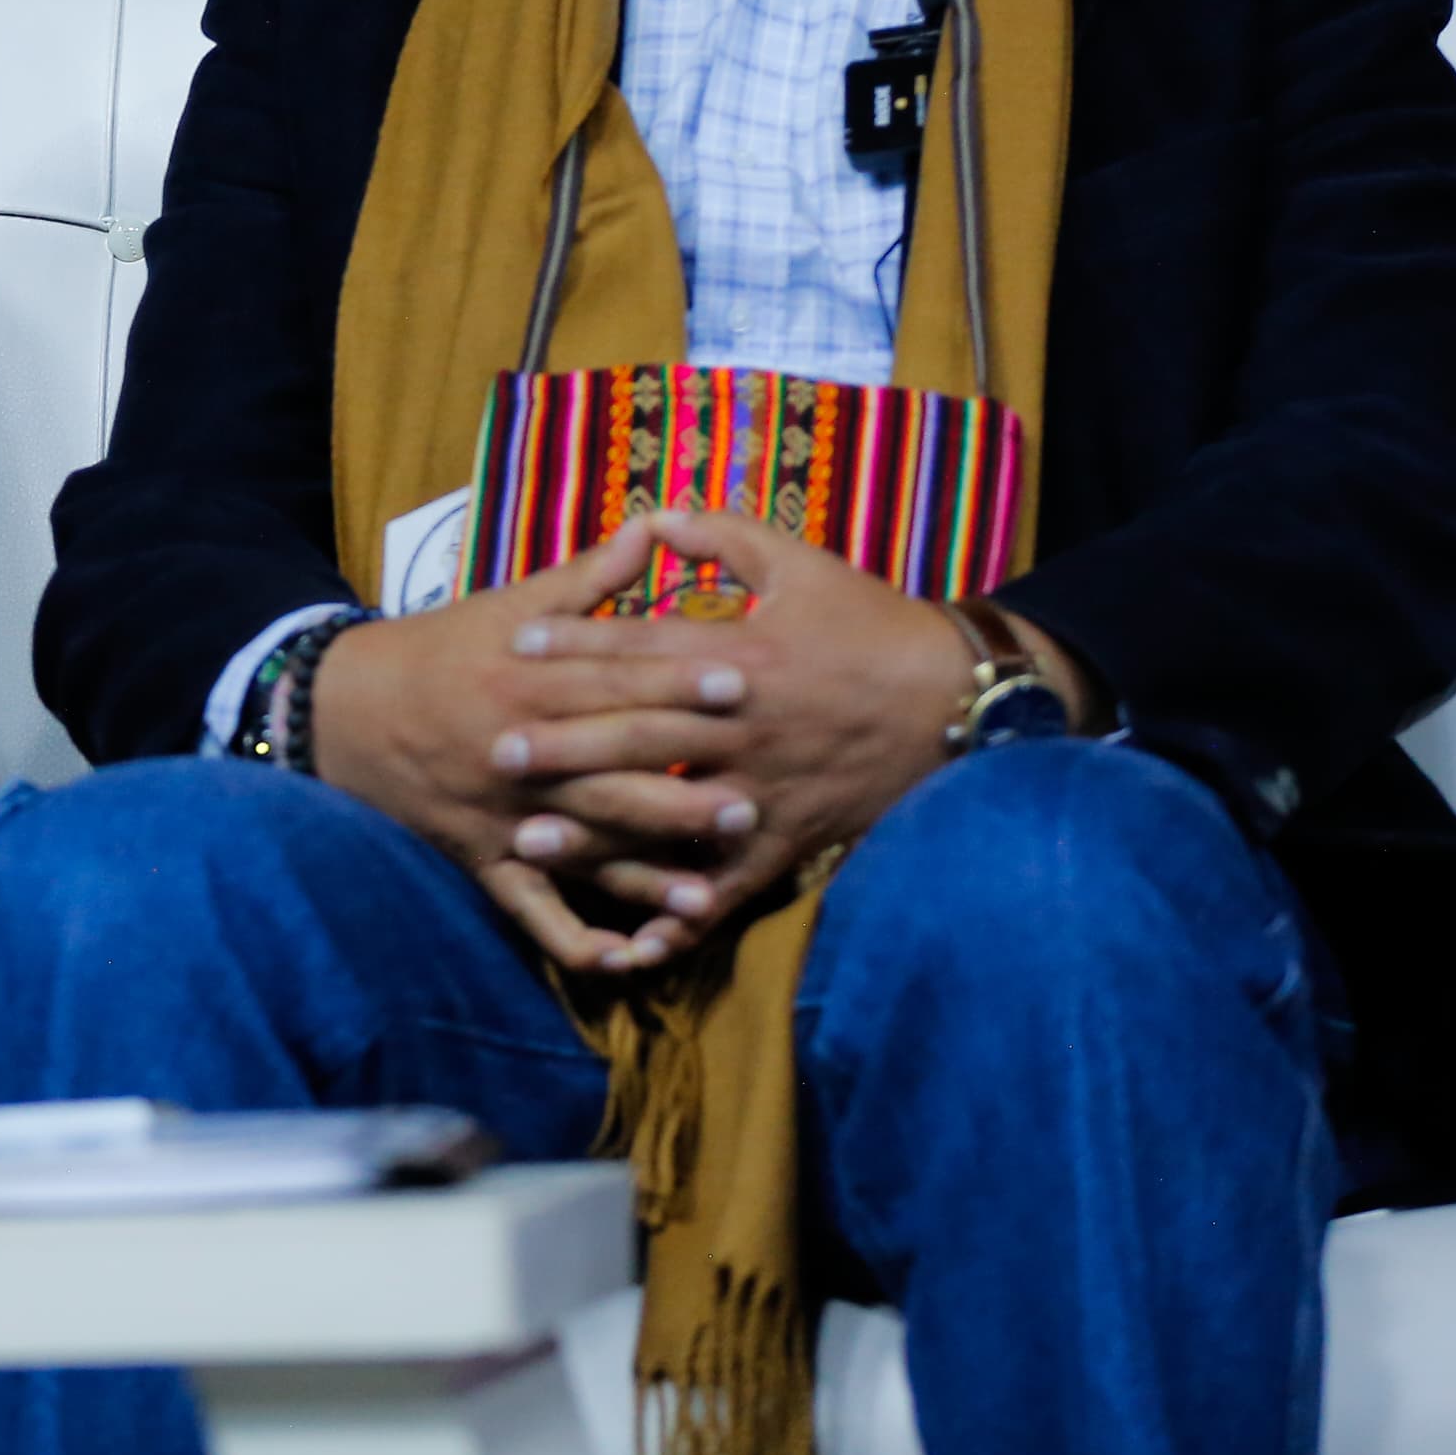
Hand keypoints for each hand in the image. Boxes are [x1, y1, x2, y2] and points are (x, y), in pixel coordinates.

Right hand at [310, 540, 762, 974]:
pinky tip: (628, 961)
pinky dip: (576, 941)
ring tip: (706, 893)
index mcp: (529, 681)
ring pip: (583, 851)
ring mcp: (505, 816)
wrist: (345, 712)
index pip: (614, 683)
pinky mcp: (488, 861)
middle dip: (679, 790)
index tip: (742, 682)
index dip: (678, 683)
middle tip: (749, 803)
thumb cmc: (441, 650)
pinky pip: (533, 911)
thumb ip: (588, 578)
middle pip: (609, 774)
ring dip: (644, 877)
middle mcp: (521, 754)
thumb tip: (655, 526)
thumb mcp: (509, 606)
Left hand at [499, 511, 1014, 970]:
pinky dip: (683, 912)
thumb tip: (651, 517)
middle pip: (640, 734)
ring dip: (599, 832)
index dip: (579, 642)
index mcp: (741, 656)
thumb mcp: (800, 562)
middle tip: (497, 750)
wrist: (959, 702)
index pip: (645, 647)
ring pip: (668, 815)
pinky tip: (633, 937)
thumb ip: (721, 536)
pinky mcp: (787, 838)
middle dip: (565, 743)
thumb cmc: (871, 623)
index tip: (516, 642)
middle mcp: (743, 727)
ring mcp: (764, 789)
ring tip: (531, 842)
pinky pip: (729, 884)